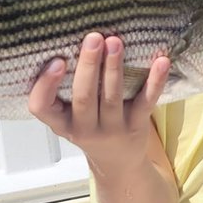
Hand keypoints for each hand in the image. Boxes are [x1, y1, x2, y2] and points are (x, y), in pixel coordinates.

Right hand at [28, 32, 169, 172]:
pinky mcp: (137, 127)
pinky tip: (161, 61)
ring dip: (113, 68)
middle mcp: (84, 129)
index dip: (46, 85)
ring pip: (112, 97)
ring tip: (115, 42)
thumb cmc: (89, 129)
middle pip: (84, 98)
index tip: (57, 61)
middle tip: (93, 38)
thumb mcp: (68, 118)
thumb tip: (68, 42)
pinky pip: (145, 102)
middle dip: (88, 66)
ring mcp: (112, 129)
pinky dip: (154, 81)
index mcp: (61, 122)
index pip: (41, 107)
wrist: (118, 164)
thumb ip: (63, 91)